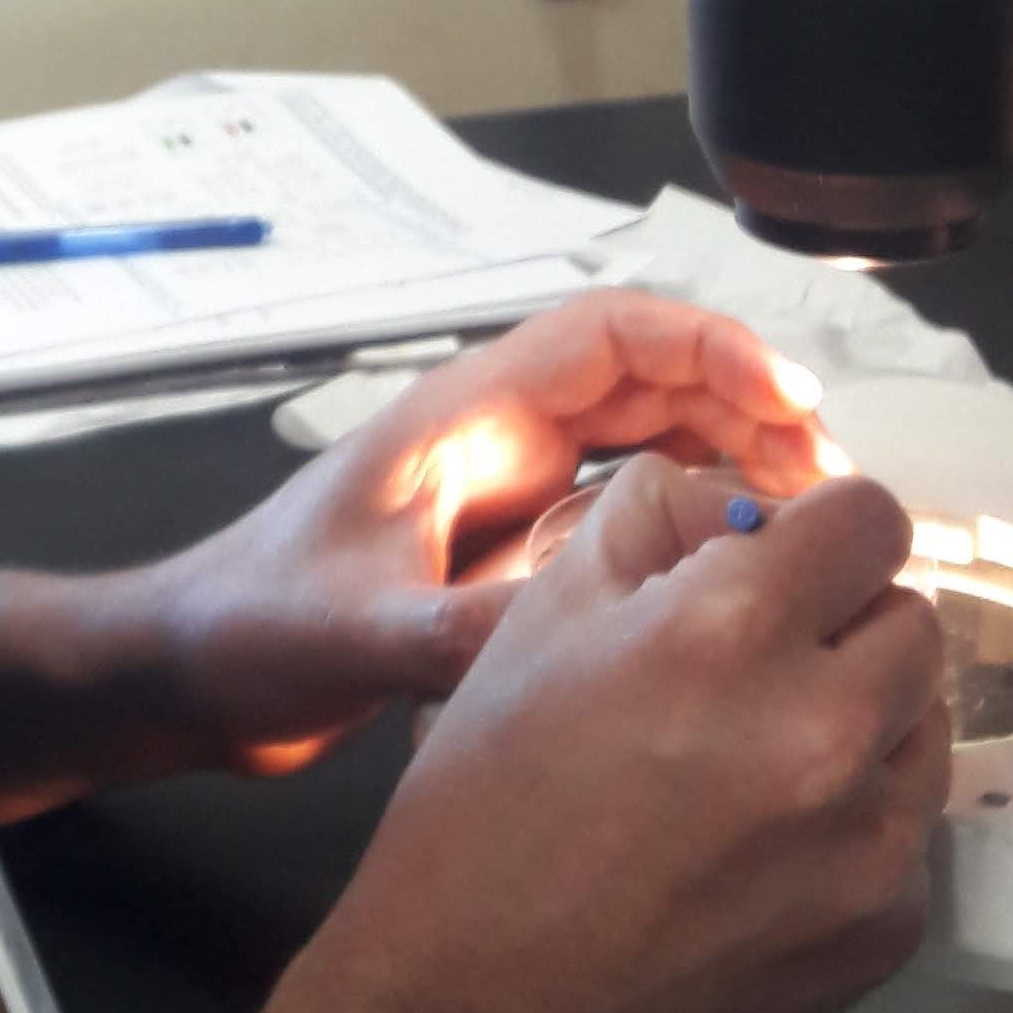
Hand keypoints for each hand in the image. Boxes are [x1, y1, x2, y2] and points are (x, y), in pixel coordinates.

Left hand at [140, 292, 836, 776]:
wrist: (187, 677)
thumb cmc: (247, 627)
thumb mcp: (352, 632)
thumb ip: (454, 634)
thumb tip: (582, 636)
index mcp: (461, 420)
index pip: (606, 335)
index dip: (707, 346)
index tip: (788, 396)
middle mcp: (495, 443)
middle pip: (649, 382)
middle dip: (745, 406)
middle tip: (825, 475)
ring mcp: (505, 498)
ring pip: (646, 444)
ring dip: (727, 462)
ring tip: (802, 518)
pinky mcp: (508, 558)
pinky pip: (622, 516)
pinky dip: (687, 524)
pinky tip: (733, 574)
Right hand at [284, 459, 949, 1012]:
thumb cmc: (483, 819)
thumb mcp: (537, 620)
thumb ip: (657, 523)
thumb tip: (745, 510)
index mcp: (729, 633)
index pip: (868, 516)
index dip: (820, 530)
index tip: (788, 561)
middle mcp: (821, 730)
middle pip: (913, 618)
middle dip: (845, 623)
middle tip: (758, 665)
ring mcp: (867, 842)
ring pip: (925, 723)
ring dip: (863, 717)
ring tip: (755, 760)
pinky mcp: (885, 928)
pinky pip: (908, 830)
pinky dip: (854, 822)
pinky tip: (757, 849)